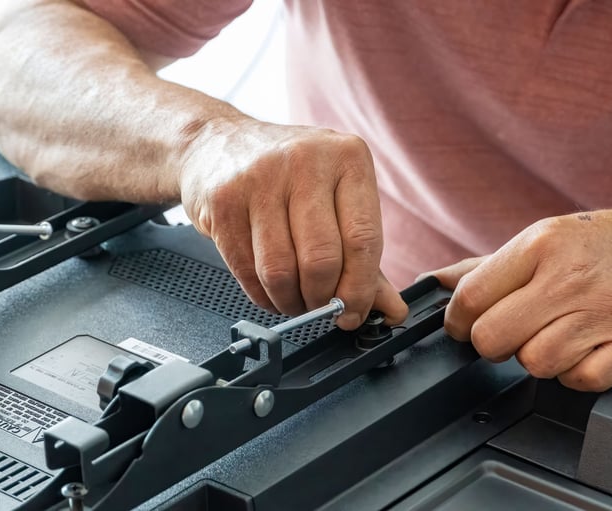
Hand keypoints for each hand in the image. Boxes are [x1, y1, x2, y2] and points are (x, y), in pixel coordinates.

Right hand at [179, 118, 407, 329]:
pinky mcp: (224, 200)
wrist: (220, 144)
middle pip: (321, 259)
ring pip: (280, 270)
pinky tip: (269, 289)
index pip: (363, 239)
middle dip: (322, 299)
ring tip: (294, 299)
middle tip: (321, 308)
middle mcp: (305, 160)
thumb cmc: (290, 175)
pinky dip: (261, 294)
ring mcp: (259, 177)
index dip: (359, 289)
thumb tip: (391, 309)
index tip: (354, 312)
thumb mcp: (338, 200)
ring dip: (290, 301)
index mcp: (348, 157)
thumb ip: (364, 256)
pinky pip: (246, 269)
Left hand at [430, 206, 611, 391]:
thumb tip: (432, 283)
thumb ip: (485, 266)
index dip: (456, 322)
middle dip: (491, 345)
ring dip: (536, 358)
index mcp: (541, 244)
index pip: (472, 296)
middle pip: (494, 338)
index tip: (461, 327)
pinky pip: (581, 381)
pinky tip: (584, 349)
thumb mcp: (543, 240)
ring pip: (535, 363)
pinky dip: (576, 374)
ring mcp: (606, 310)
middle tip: (509, 334)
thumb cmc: (601, 246)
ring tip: (553, 337)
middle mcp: (571, 276)